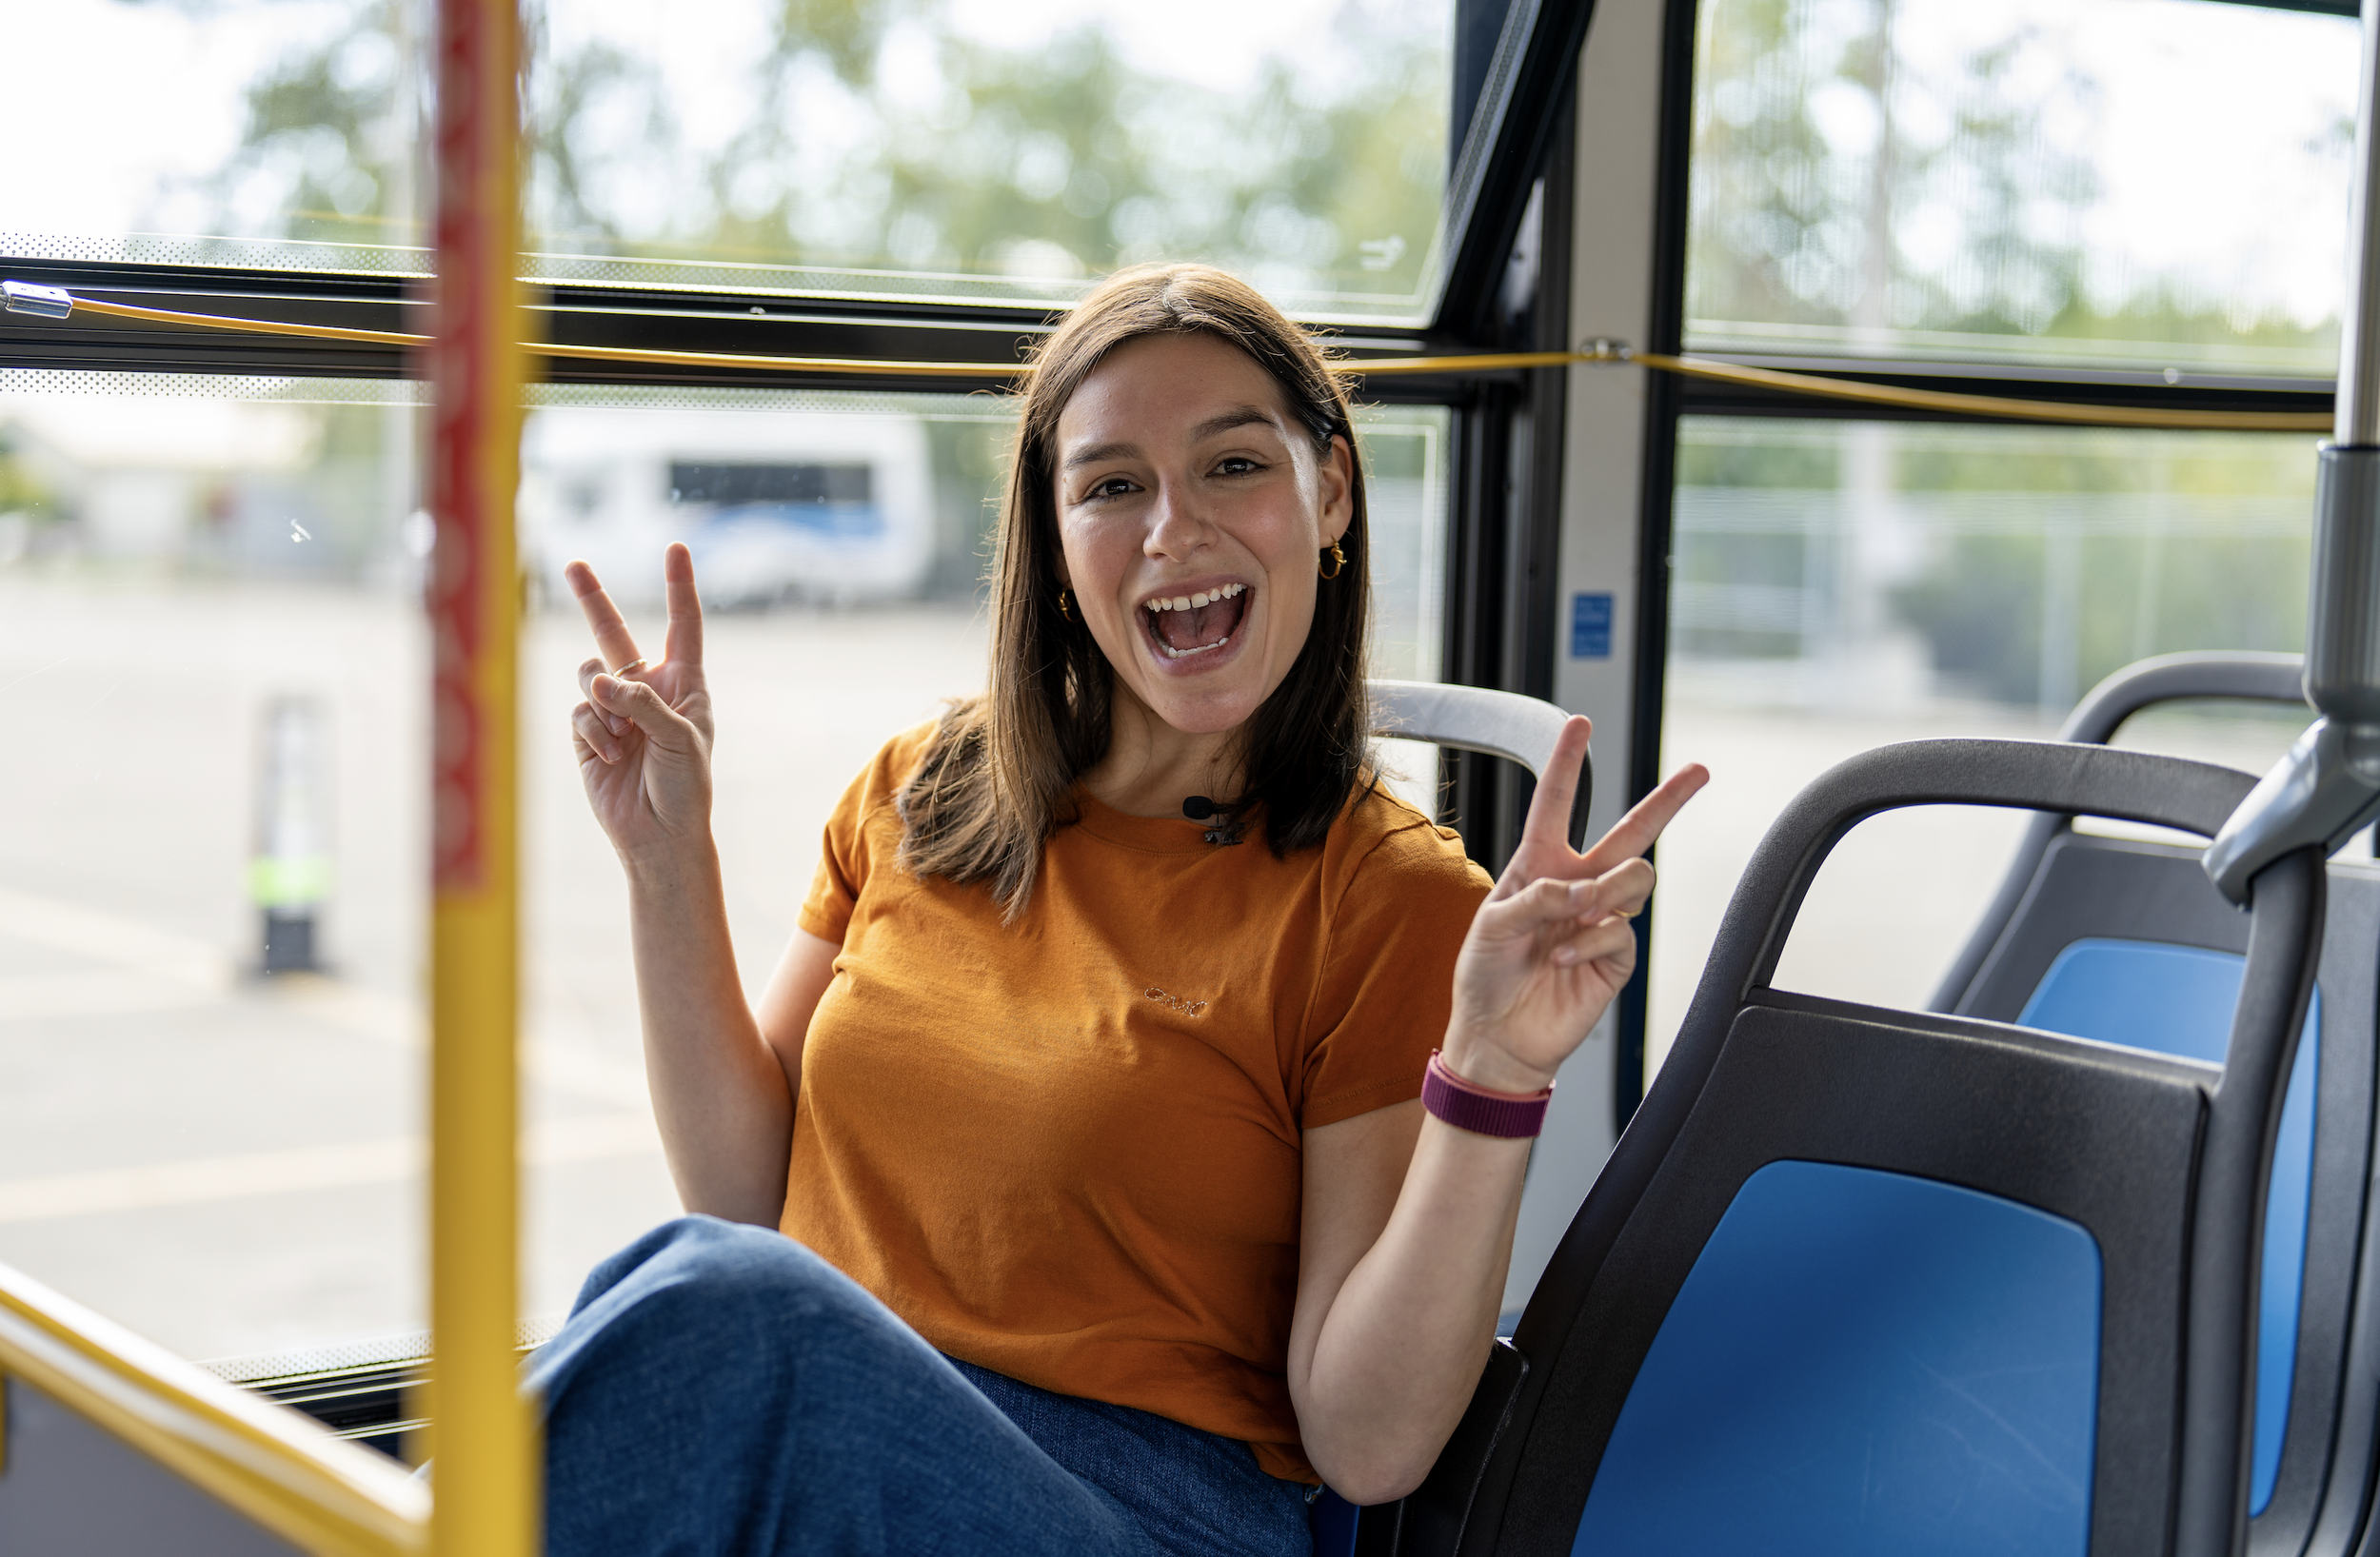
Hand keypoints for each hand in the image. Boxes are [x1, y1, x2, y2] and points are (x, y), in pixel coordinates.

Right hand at [566, 543, 714, 863]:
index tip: (676, 548)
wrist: (659, 835)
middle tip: (573, 563)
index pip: (683, 625)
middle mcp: (647, 689)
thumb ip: (643, 704)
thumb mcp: (680, 740)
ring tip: (624, 738)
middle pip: (614, 633)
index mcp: (684, 684)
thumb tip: (597, 680)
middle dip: (593, 599)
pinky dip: (595, 733)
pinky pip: (580, 712)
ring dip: (603, 702)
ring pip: (589, 674)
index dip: (679, 587)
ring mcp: (614, 709)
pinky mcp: (588, 733)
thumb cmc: (685, 788)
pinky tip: (612, 757)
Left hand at [1443, 717, 1707, 1093]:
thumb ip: (1536, 897)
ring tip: (1577, 916)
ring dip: (1607, 891)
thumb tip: (1585, 891)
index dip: (1566, 763)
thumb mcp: (1491, 925)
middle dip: (1667, 799)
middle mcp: (1575, 885)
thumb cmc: (1485, 975)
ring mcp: (1600, 918)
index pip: (1554, 803)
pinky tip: (1567, 957)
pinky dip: (1593, 940)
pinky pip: (1622, 930)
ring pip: (1635, 878)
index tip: (1579, 724)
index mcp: (1537, 866)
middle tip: (1699, 772)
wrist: (1499, 1036)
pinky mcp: (1616, 956)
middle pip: (1631, 831)